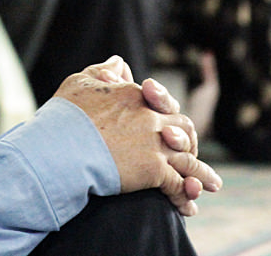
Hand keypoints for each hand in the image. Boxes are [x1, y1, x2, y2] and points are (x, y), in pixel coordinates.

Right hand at [54, 56, 221, 216]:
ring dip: (202, 173)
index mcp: (135, 95)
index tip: (166, 124)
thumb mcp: (81, 83)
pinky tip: (188, 208)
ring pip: (188, 158)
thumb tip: (119, 61)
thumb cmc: (64, 116)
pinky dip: (185, 195)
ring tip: (212, 184)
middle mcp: (150, 117)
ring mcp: (155, 145)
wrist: (59, 147)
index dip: (166, 113)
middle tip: (191, 153)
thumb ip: (102, 71)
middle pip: (183, 127)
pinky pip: (178, 184)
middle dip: (188, 141)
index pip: (161, 102)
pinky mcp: (154, 170)